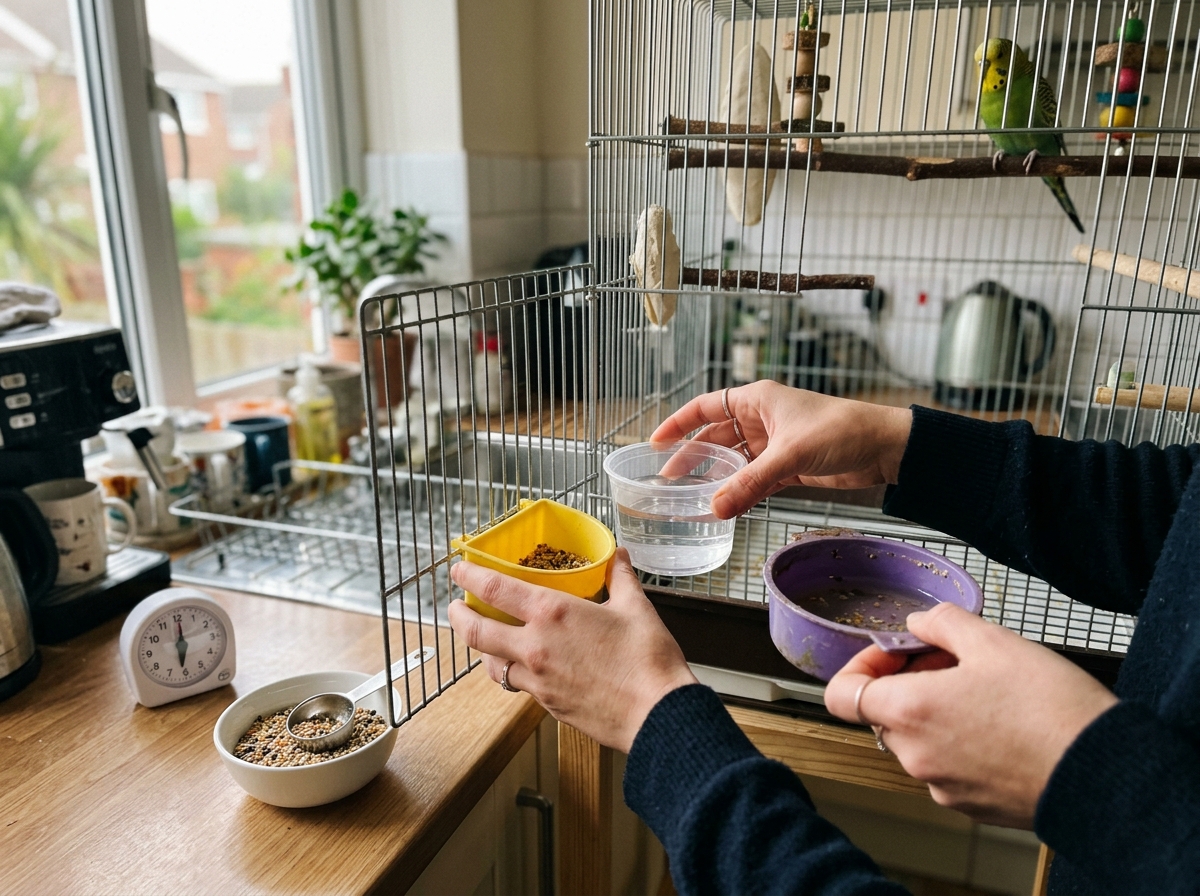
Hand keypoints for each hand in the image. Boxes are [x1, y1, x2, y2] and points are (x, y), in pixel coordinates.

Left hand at [447, 549, 697, 752]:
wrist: (657, 715)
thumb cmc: (648, 660)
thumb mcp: (635, 607)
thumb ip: (620, 578)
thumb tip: (617, 557)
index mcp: (553, 613)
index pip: (495, 589)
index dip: (470, 576)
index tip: (459, 569)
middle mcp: (536, 646)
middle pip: (476, 631)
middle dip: (458, 616)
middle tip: (455, 606)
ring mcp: (538, 680)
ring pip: (492, 664)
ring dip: (482, 648)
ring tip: (485, 637)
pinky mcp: (548, 704)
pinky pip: (518, 684)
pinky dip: (512, 671)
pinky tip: (523, 666)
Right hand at [650, 382, 912, 518]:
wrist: (884, 447)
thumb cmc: (841, 430)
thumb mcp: (790, 456)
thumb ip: (750, 483)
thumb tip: (715, 508)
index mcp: (757, 399)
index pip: (705, 408)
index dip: (678, 424)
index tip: (655, 443)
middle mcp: (761, 419)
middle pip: (715, 437)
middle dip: (692, 457)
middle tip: (669, 480)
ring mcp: (773, 444)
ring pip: (734, 461)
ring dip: (716, 478)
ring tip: (692, 498)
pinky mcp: (787, 467)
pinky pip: (754, 480)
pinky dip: (740, 492)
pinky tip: (725, 506)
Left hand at [824, 603, 1118, 827]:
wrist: (1104, 773)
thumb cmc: (1050, 709)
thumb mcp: (994, 641)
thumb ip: (942, 623)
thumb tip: (920, 621)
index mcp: (908, 712)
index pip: (842, 694)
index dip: (861, 665)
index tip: (894, 651)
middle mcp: (916, 756)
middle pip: (885, 713)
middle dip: (910, 682)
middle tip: (953, 661)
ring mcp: (942, 786)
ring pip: (919, 739)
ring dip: (937, 711)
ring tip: (986, 690)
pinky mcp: (971, 805)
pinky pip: (949, 766)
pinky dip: (962, 742)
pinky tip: (1003, 724)